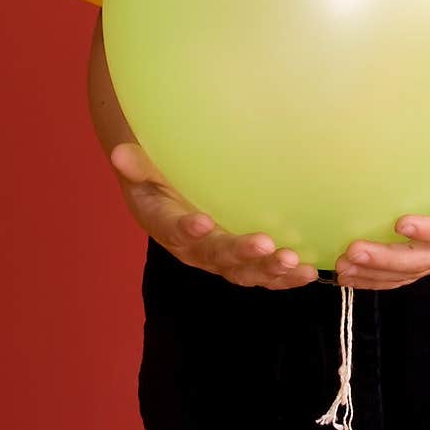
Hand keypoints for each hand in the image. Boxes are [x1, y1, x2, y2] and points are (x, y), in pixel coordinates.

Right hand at [109, 142, 318, 289]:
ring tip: (295, 263)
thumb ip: (137, 165)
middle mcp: (196, 251)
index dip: (187, 229)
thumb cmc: (159, 182)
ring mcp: (222, 261)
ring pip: (245, 272)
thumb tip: (118, 152)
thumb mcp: (144, 171)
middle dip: (241, 253)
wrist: (171, 202)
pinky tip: (310, 271)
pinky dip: (286, 277)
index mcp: (169, 228)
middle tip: (265, 245)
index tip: (201, 221)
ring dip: (270, 270)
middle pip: (218, 257)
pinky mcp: (244, 264)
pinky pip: (265, 275)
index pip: (176, 231)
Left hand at [335, 135, 429, 290]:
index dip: (429, 230)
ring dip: (373, 273)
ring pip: (407, 274)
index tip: (400, 223)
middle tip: (352, 250)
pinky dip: (374, 280)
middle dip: (386, 259)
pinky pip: (401, 277)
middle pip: (421, 260)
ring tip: (341, 268)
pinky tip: (346, 277)